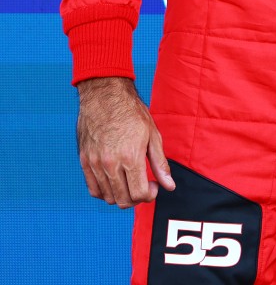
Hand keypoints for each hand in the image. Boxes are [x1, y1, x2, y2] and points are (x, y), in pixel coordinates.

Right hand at [76, 76, 174, 207]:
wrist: (105, 97)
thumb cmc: (133, 114)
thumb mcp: (153, 136)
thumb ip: (160, 164)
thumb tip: (169, 186)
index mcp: (130, 157)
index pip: (139, 194)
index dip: (150, 195)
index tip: (155, 185)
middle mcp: (110, 164)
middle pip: (123, 200)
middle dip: (138, 198)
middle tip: (145, 185)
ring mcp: (94, 164)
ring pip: (108, 197)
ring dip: (122, 196)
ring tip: (131, 182)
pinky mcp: (84, 162)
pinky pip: (93, 189)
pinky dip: (105, 192)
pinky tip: (116, 182)